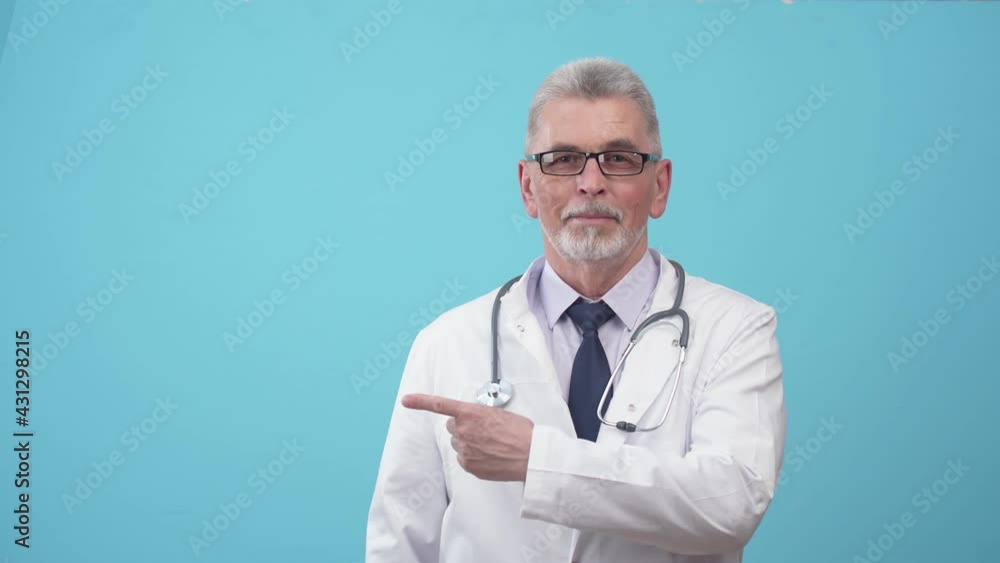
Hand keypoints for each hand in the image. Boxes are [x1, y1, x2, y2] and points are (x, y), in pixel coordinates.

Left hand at [401, 393, 533, 481]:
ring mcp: (465, 450)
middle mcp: (464, 431)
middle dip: (463, 427)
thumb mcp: (500, 414)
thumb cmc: (522, 433)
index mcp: (471, 413)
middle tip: (483, 430)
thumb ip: (481, 415)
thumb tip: (476, 420)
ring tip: (491, 444)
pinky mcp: (469, 465)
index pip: (440, 405)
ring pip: (459, 443)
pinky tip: (490, 455)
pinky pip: (464, 458)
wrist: (532, 456)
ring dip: (469, 442)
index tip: (406, 400)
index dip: (420, 402)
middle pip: (452, 426)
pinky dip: (474, 456)